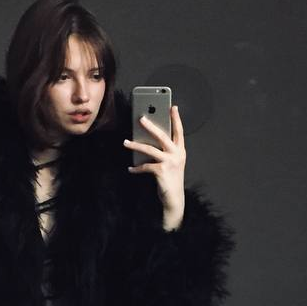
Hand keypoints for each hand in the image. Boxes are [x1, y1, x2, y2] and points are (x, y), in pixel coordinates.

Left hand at [123, 104, 186, 226]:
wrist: (174, 198)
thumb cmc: (171, 179)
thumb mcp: (171, 163)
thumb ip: (165, 152)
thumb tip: (148, 140)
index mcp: (180, 151)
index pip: (179, 131)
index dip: (176, 119)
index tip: (172, 107)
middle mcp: (177, 154)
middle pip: (162, 136)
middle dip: (151, 126)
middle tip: (141, 118)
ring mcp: (170, 162)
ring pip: (149, 149)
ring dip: (135, 145)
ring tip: (125, 142)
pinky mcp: (161, 171)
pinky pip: (145, 166)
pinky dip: (136, 168)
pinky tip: (131, 168)